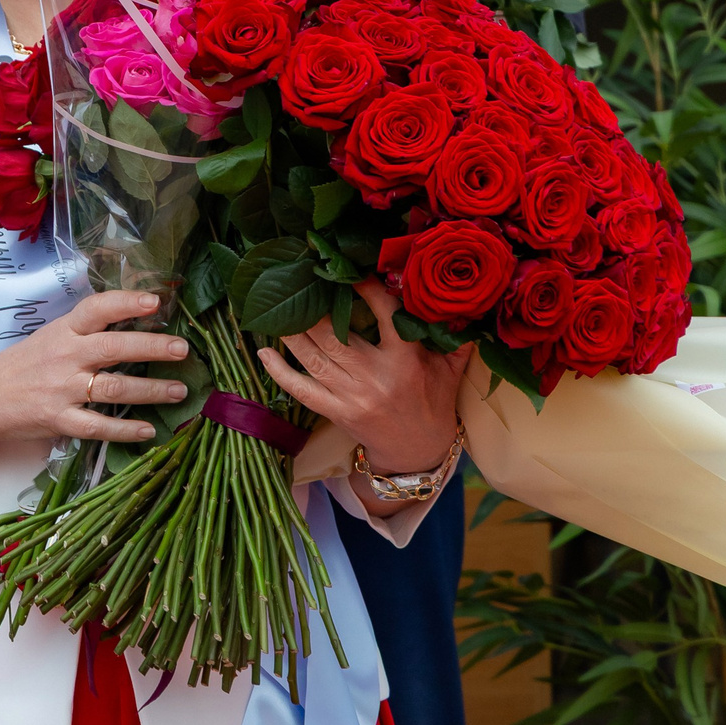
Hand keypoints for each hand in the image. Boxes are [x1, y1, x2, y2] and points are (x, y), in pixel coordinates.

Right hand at [0, 289, 194, 528]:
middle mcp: (64, 356)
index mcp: (63, 330)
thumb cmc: (23, 365)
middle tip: (183, 348)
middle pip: (113, 347)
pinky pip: (98, 426)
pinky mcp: (58, 420)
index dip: (126, 302)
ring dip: (150, 390)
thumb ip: (87, 332)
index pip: (96, 308)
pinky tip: (150, 430)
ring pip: (113, 388)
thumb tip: (136, 321)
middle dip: (151, 347)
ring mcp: (62, 390)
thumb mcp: (51, 337)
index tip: (156, 300)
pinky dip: (126, 429)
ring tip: (180, 391)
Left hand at [257, 280, 470, 476]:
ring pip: (313, 359)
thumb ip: (455, 337)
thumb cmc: (434, 403)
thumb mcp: (451, 370)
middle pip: (335, 336)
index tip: (352, 271)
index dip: (367, 290)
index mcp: (406, 361)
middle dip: (313, 308)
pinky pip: (300, 390)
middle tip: (299, 282)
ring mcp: (352, 397)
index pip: (385, 315)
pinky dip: (279, 371)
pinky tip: (262, 350)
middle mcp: (375, 378)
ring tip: (276, 308)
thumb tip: (463, 300)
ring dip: (291, 332)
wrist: (418, 453)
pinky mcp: (335, 413)